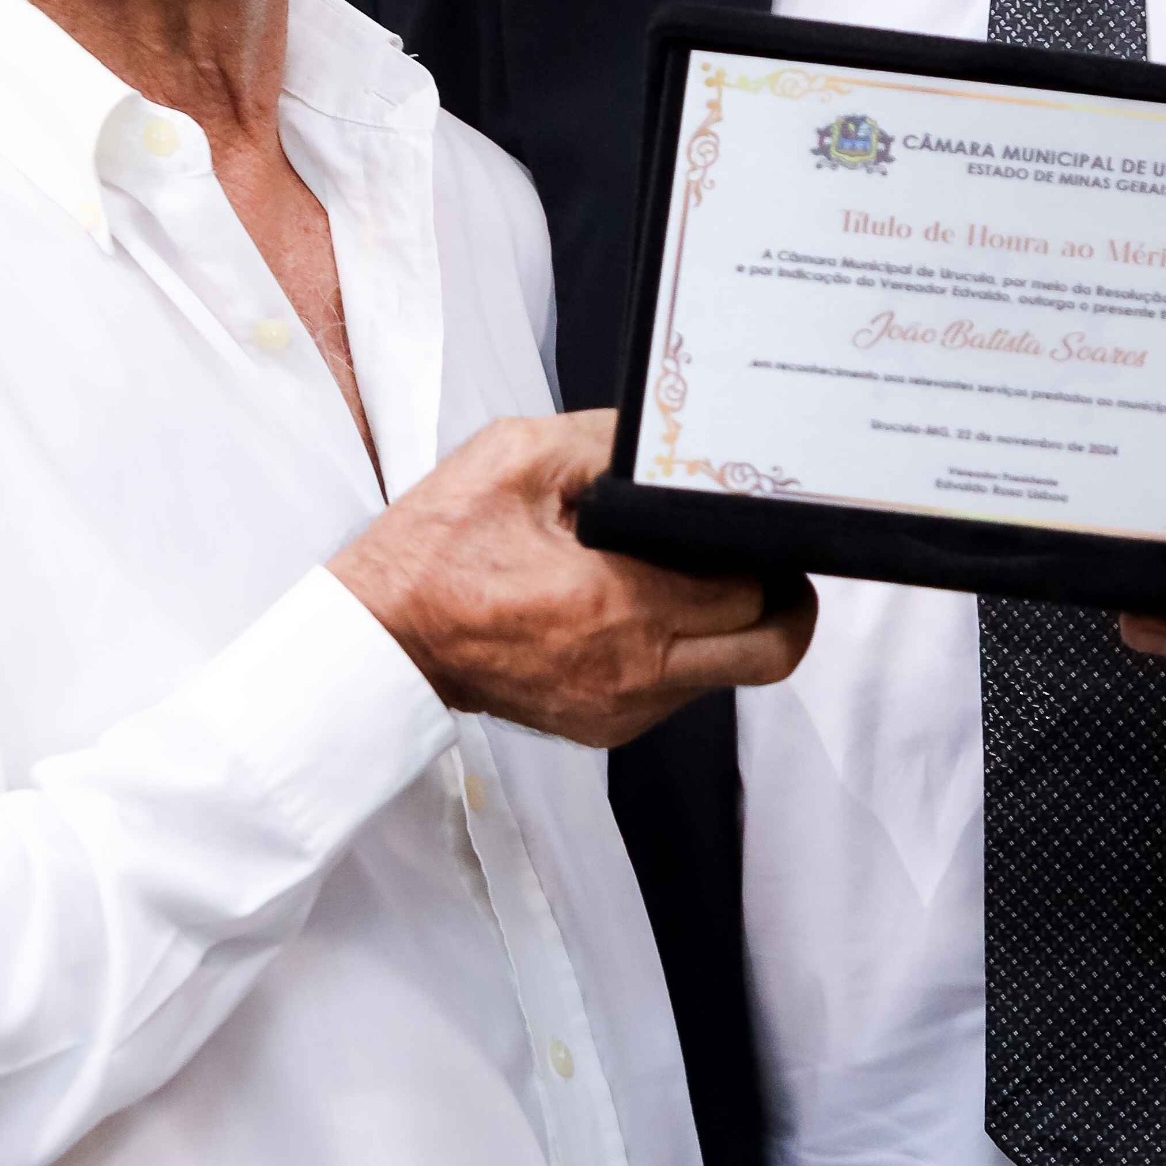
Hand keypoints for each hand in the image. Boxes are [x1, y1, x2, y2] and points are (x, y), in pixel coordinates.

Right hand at [330, 410, 815, 750]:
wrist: (383, 637)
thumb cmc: (440, 548)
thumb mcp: (518, 457)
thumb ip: (609, 440)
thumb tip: (676, 437)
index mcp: (616, 604)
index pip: (750, 588)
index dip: (768, 551)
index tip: (760, 524)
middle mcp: (632, 670)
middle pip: (769, 647)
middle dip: (782, 597)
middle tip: (766, 556)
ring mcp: (622, 708)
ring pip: (734, 674)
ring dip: (739, 627)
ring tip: (706, 573)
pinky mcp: (607, 728)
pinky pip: (686, 691)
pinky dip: (692, 650)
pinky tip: (657, 606)